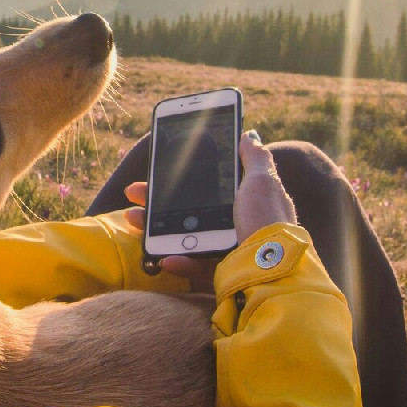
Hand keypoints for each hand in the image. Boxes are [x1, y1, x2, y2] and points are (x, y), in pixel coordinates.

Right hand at [124, 131, 296, 289]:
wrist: (272, 268)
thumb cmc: (268, 220)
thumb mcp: (263, 181)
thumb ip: (255, 158)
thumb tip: (248, 135)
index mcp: (246, 199)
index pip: (209, 184)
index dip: (182, 176)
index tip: (158, 169)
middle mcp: (237, 222)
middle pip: (190, 208)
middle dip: (157, 199)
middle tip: (133, 192)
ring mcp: (228, 247)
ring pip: (185, 234)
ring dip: (156, 227)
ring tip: (133, 219)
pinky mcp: (221, 271)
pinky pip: (194, 265)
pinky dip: (179, 261)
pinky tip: (165, 257)